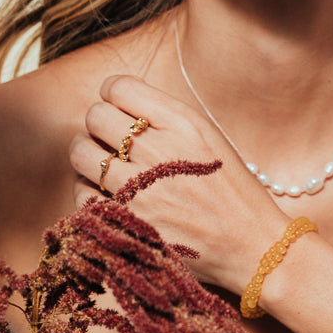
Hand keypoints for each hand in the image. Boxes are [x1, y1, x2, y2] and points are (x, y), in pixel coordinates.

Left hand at [68, 75, 289, 292]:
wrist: (251, 245)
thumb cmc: (232, 192)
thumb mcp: (210, 139)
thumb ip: (167, 120)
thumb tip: (120, 107)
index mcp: (183, 123)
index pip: (119, 87)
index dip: (112, 95)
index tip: (118, 108)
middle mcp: (158, 149)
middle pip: (95, 115)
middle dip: (98, 125)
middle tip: (110, 140)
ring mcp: (139, 187)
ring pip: (80, 152)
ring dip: (87, 156)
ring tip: (104, 166)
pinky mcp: (127, 221)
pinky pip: (82, 193)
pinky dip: (89, 192)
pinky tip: (109, 195)